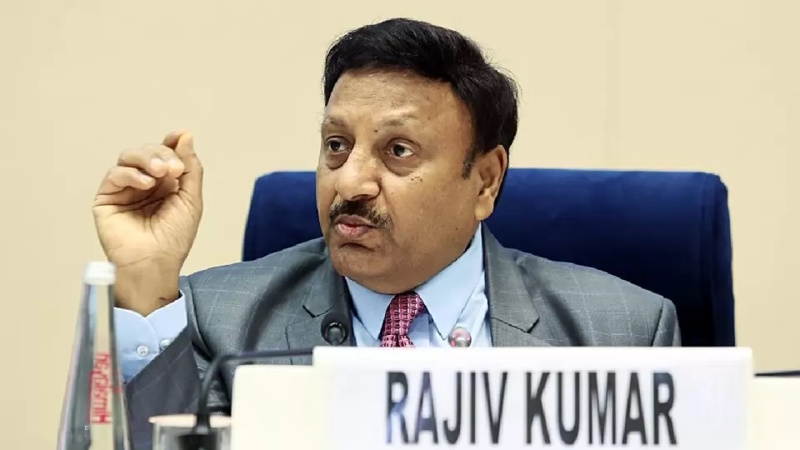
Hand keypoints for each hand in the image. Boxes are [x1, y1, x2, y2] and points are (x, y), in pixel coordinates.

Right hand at [93, 131, 202, 314]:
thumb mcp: (191, 199)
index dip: (171, 143)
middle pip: (149, 152)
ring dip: (146, 158)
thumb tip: (185, 134)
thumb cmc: (174, 238)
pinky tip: (145, 184)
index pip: (165, 153)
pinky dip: (131, 174)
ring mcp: (125, 189)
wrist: (154, 263)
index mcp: (166, 182)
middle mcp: (145, 183)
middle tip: (173, 168)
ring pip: (129, 157)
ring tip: (160, 172)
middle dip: (162, 154)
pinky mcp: (107, 198)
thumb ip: (190, 167)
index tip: (178, 137)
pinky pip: (115, 174)